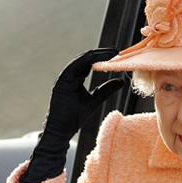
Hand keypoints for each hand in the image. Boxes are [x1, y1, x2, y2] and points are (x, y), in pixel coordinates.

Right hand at [19, 48, 124, 182]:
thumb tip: (121, 81)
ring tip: (110, 54)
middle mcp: (69, 75)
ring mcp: (64, 78)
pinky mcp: (60, 83)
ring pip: (80, 61)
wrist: (61, 131)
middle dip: (102, 54)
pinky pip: (72, 68)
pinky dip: (83, 62)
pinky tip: (95, 58)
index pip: (90, 63)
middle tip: (117, 51)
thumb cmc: (74, 118)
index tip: (118, 55)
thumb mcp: (95, 101)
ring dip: (95, 55)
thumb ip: (106, 90)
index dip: (103, 58)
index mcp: (75, 78)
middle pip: (86, 59)